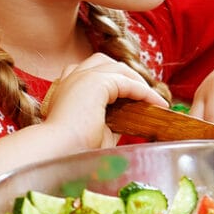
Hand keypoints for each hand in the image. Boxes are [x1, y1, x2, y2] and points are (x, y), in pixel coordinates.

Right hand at [41, 54, 168, 150]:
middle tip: (145, 94)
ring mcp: (82, 76)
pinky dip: (144, 91)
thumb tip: (130, 117)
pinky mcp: (96, 81)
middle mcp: (73, 77)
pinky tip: (156, 103)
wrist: (57, 150)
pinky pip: (127, 82)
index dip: (115, 81)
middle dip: (126, 75)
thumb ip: (111, 119)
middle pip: (104, 63)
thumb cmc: (73, 147)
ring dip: (137, 80)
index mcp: (67, 87)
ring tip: (153, 98)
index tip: (134, 98)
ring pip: (117, 68)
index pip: (92, 72)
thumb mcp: (96, 130)